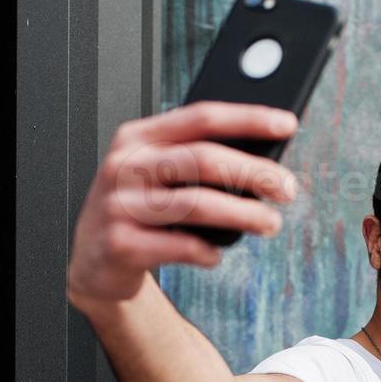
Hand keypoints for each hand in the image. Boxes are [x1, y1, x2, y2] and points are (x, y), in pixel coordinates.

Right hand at [66, 101, 299, 308]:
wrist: (93, 263)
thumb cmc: (136, 213)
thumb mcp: (155, 175)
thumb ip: (194, 160)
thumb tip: (262, 161)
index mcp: (137, 138)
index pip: (200, 118)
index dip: (247, 118)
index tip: (286, 124)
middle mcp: (125, 166)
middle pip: (203, 159)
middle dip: (254, 172)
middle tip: (287, 188)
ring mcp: (119, 205)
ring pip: (195, 204)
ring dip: (243, 215)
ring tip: (270, 223)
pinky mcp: (120, 244)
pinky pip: (178, 246)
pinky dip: (206, 252)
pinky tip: (216, 254)